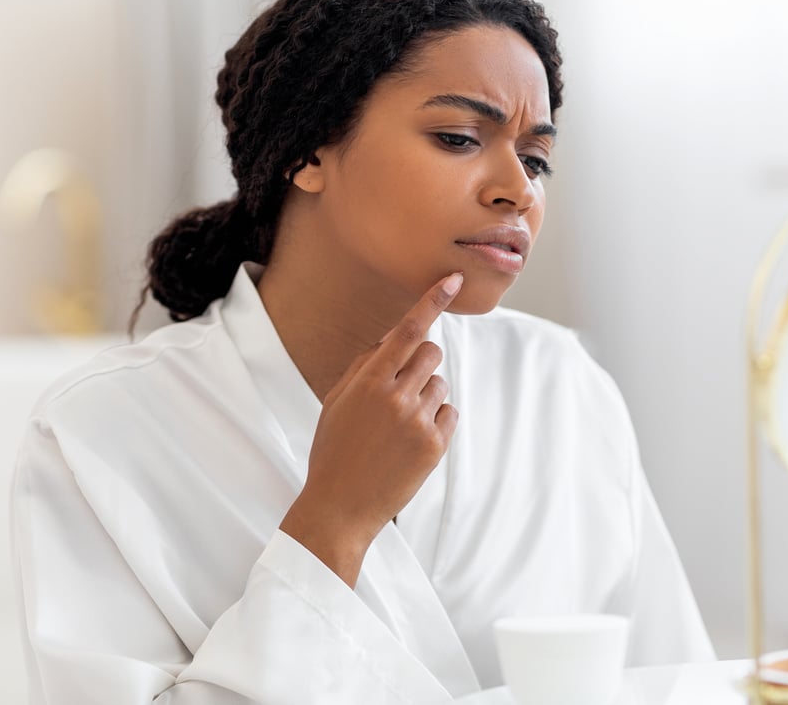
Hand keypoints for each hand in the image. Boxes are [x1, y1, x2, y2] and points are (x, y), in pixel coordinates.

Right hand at [279, 273, 463, 585]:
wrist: (340, 507)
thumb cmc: (334, 451)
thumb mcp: (337, 403)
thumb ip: (365, 367)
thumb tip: (395, 338)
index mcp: (368, 382)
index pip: (407, 330)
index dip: (432, 301)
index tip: (453, 280)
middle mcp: (396, 397)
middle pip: (431, 353)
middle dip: (421, 362)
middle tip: (402, 387)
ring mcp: (417, 422)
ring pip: (440, 384)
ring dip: (425, 395)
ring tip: (398, 425)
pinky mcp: (434, 446)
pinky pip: (448, 413)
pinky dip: (435, 421)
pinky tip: (410, 441)